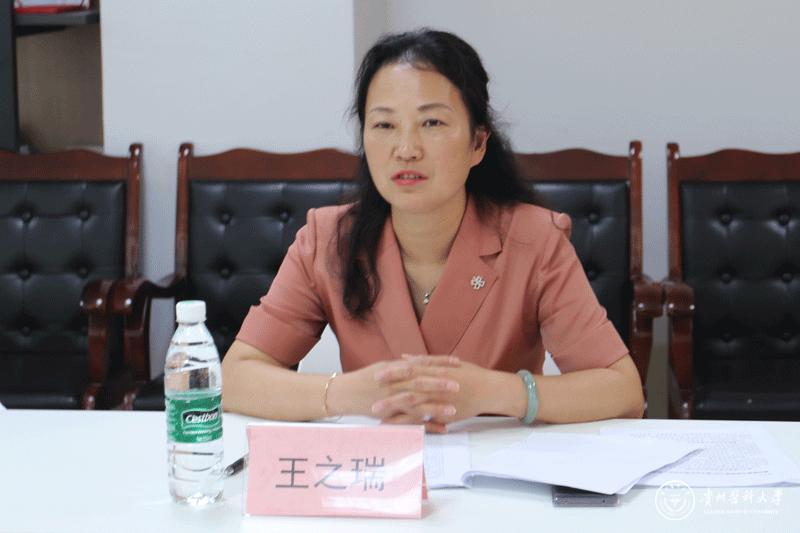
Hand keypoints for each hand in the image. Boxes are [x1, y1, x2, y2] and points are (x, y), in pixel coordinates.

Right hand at [326, 355, 460, 425]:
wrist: (345, 393)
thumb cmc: (365, 378)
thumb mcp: (384, 367)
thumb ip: (403, 366)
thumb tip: (420, 362)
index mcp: (396, 369)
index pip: (422, 363)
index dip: (440, 363)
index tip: (457, 362)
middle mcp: (395, 383)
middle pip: (420, 382)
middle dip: (440, 383)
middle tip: (459, 385)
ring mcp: (392, 400)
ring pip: (416, 403)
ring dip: (435, 407)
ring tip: (454, 410)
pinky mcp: (390, 415)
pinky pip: (410, 421)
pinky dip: (426, 425)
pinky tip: (442, 429)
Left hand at [372, 355, 504, 432]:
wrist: (489, 390)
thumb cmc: (470, 374)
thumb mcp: (448, 363)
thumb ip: (424, 361)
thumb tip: (404, 356)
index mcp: (435, 371)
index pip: (410, 370)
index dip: (393, 372)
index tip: (377, 373)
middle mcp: (435, 384)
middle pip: (407, 387)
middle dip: (387, 392)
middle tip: (368, 395)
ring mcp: (439, 400)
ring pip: (412, 404)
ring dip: (393, 408)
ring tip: (375, 412)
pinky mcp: (443, 413)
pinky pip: (423, 419)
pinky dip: (408, 422)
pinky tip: (395, 426)